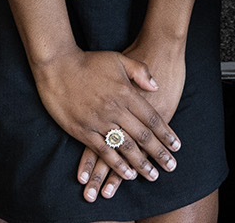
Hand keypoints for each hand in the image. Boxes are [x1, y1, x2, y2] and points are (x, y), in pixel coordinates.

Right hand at [34, 48, 179, 204]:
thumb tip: (156, 86)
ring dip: (140, 163)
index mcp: (127, 93)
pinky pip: (104, 151)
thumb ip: (140, 72)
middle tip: (171, 166)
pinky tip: (127, 174)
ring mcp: (99, 122)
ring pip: (125, 147)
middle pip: (142, 136)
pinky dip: (116, 164)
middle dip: (158, 153)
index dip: (166, 134)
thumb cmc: (89, 61)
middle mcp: (116, 110)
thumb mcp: (119, 59)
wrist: (58, 65)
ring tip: (152, 175)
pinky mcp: (83, 131)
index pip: (152, 118)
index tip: (177, 146)